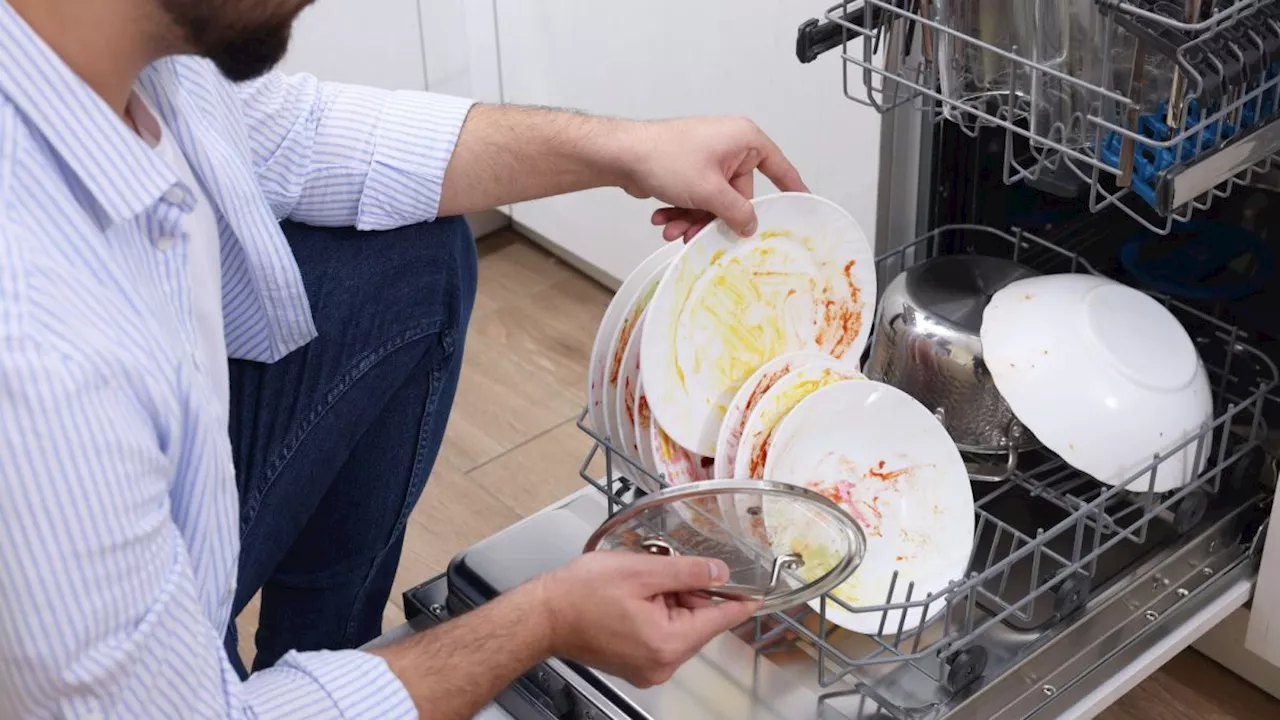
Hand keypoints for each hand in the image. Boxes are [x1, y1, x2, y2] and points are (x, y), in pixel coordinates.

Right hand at [529, 551, 760, 686]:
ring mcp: (648, 668)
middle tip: (662, 570)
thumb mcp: (642, 570)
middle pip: (698, 623)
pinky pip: (662, 636)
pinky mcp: (635, 665)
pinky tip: (634, 598)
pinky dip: (657, 614)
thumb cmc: (581, 594)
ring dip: (670, 602)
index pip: (719, 620)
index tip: (757, 592)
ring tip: (640, 584)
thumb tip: (720, 572)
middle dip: (688, 594)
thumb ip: (688, 572)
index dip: (738, 600)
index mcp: (668, 643)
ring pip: (680, 628)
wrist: (543, 615)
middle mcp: (661, 664)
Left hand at [617, 117, 808, 242]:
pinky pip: (696, 197)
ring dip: (693, 219)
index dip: (792, 187)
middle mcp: (729, 145)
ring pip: (713, 201)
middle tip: (696, 235)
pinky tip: (662, 219)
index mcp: (744, 139)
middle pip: (738, 195)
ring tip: (672, 230)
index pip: (779, 166)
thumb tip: (751, 226)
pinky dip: (681, 211)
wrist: (621, 154)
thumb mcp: (709, 191)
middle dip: (714, 218)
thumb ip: (736, 212)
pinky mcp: (689, 169)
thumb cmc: (665, 158)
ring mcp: (708, 157)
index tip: (804, 203)